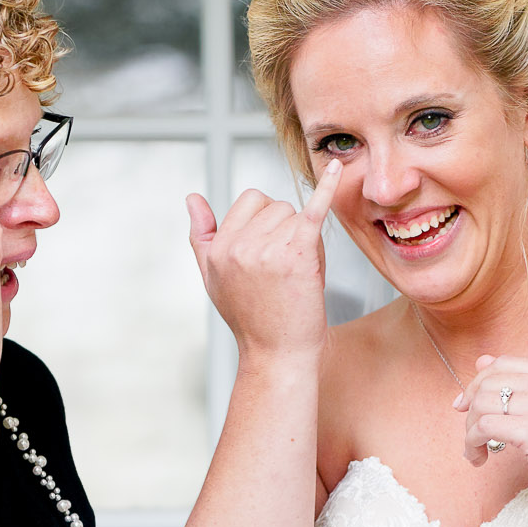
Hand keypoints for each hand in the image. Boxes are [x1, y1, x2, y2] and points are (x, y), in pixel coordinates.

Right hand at [185, 160, 338, 362]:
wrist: (277, 356)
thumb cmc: (251, 319)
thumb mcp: (213, 277)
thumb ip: (202, 236)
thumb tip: (192, 198)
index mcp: (219, 247)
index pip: (250, 201)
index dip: (267, 221)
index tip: (272, 250)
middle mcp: (239, 245)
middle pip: (275, 205)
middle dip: (287, 228)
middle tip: (287, 268)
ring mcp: (267, 249)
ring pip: (296, 214)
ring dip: (304, 236)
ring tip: (298, 272)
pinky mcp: (297, 255)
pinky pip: (313, 211)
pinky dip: (326, 190)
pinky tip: (335, 170)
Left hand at [454, 355, 527, 526]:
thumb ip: (523, 387)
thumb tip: (481, 362)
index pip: (505, 363)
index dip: (477, 383)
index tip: (465, 406)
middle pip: (490, 382)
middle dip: (471, 409)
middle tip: (472, 435)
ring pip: (483, 403)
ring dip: (470, 430)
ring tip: (476, 451)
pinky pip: (485, 426)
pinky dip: (473, 444)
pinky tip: (479, 459)